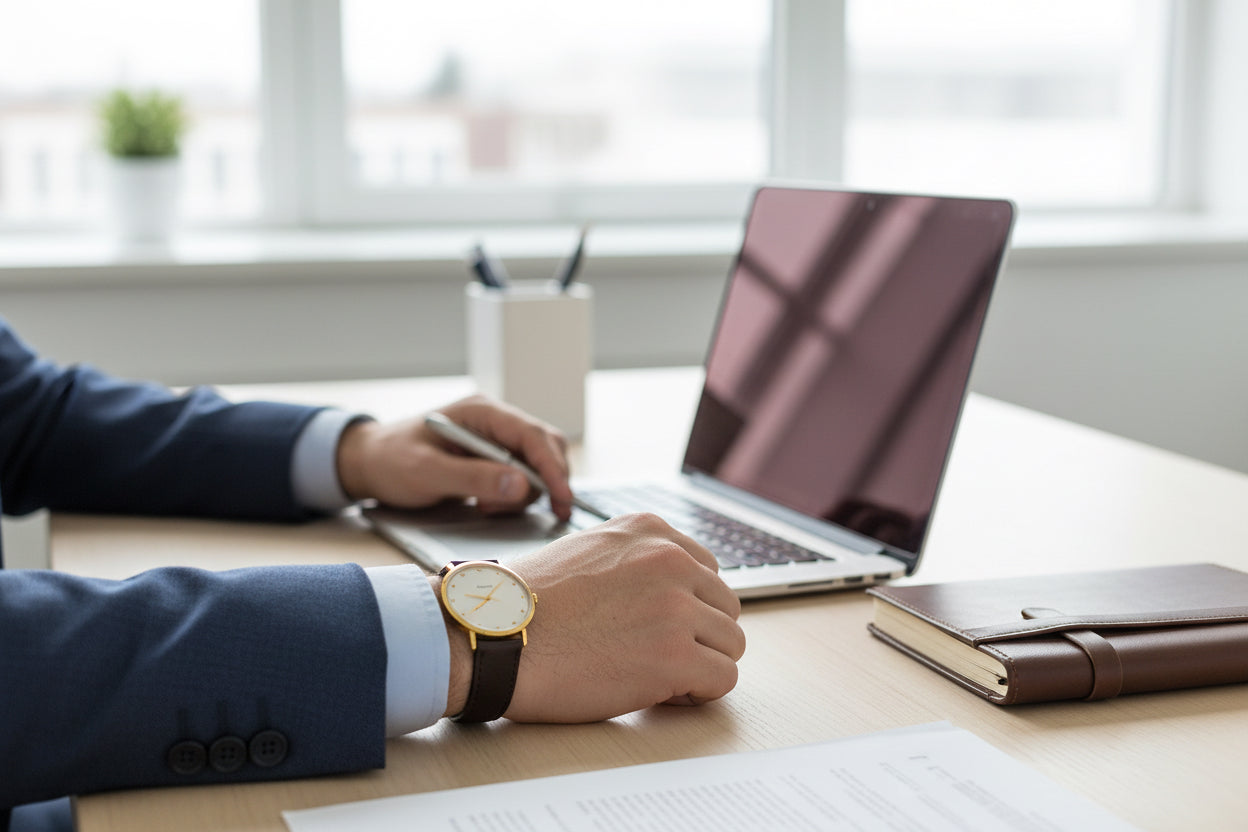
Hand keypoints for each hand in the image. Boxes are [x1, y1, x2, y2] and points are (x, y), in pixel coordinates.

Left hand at [335, 394, 574, 519]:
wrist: (369, 463)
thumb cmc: (392, 461)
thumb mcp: (427, 472)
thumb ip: (474, 477)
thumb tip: (521, 486)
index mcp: (482, 412)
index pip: (532, 435)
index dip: (552, 468)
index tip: (563, 498)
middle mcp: (495, 421)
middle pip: (544, 447)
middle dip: (544, 482)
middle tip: (525, 511)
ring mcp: (496, 439)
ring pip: (536, 465)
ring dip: (524, 493)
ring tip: (487, 508)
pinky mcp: (494, 458)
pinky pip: (522, 476)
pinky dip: (514, 496)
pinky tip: (488, 505)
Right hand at [440, 513, 746, 722]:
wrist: (493, 639)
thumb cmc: (524, 606)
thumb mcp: (587, 552)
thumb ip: (634, 561)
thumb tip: (672, 589)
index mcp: (650, 531)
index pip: (707, 571)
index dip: (687, 607)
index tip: (657, 627)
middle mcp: (670, 559)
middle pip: (725, 607)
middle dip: (698, 636)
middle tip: (654, 656)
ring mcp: (676, 607)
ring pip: (731, 643)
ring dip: (699, 665)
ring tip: (652, 675)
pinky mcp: (675, 655)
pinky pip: (722, 679)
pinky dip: (698, 694)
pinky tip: (659, 693)